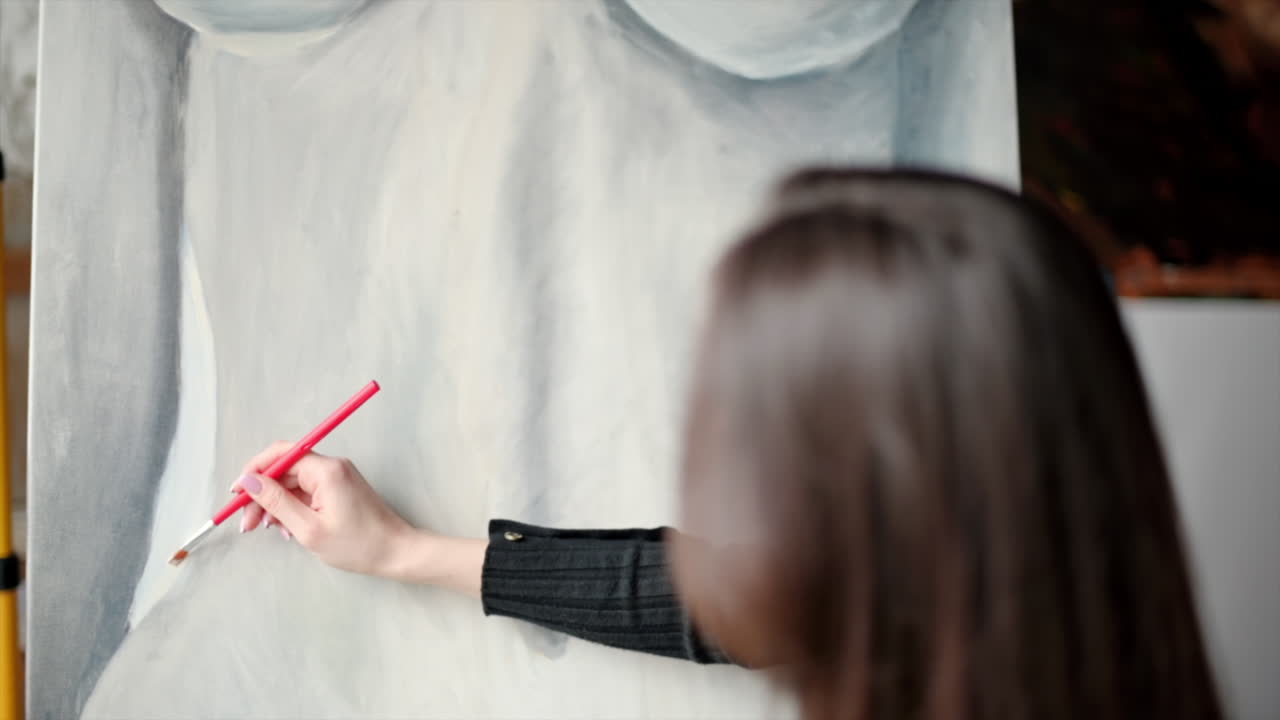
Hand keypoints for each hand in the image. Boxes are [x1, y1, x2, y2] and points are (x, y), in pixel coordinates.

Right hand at [233, 443, 487, 595]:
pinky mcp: (339, 489)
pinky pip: (307, 492)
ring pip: (293, 483)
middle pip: (284, 470)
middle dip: (262, 495)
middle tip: (247, 524)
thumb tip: (248, 481)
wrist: (397, 553)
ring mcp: (337, 476)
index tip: (236, 495)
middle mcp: (332, 466)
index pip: (280, 455)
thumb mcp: (308, 529)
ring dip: (276, 504)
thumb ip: (276, 502)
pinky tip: (288, 529)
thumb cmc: (357, 545)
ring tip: (270, 530)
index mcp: (326, 470)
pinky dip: (293, 508)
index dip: (254, 471)